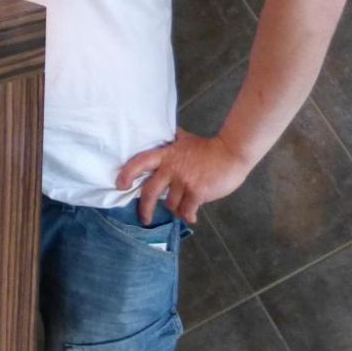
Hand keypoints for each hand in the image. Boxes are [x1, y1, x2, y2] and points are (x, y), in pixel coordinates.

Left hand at [116, 129, 252, 224]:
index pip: (140, 162)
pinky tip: (191, 216)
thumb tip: (165, 132)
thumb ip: (173, 139)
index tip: (120, 185)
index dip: (128, 173)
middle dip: (144, 208)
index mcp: (166, 155)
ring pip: (170, 204)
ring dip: (175, 209)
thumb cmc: (208, 148)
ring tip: (182, 208)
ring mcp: (184, 181)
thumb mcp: (186, 139)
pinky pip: (186, 210)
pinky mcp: (197, 192)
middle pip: (150, 191)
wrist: (231, 153)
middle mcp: (171, 168)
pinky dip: (188, 216)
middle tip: (145, 218)